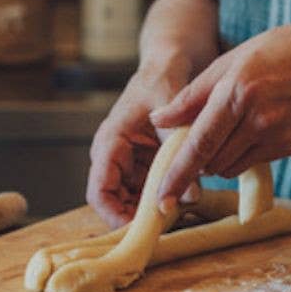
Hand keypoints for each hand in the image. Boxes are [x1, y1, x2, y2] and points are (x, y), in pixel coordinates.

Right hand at [85, 0, 219, 226]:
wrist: (173, 60)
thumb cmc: (164, 73)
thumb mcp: (169, 101)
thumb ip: (177, 142)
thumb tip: (191, 191)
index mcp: (111, 142)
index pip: (99, 191)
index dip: (114, 216)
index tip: (138, 231)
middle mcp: (117, 157)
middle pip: (117, 203)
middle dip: (138, 219)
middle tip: (167, 230)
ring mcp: (135, 163)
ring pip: (137, 202)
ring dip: (156, 211)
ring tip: (182, 216)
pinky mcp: (153, 163)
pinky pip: (157, 190)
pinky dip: (170, 197)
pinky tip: (190, 199)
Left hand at [149, 19, 290, 210]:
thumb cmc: (275, 53)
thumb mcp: (228, 63)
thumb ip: (190, 97)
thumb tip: (158, 120)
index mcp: (236, 92)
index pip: (199, 144)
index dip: (177, 174)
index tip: (161, 199)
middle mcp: (257, 118)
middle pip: (211, 162)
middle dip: (196, 160)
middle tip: (198, 139)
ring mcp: (277, 136)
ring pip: (229, 167)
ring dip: (217, 159)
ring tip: (230, 127)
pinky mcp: (289, 147)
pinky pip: (251, 163)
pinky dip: (242, 153)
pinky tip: (255, 126)